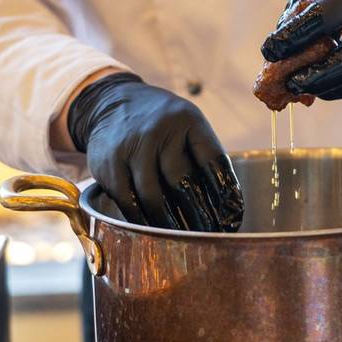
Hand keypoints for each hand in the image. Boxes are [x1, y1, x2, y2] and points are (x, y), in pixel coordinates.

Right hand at [67, 73, 242, 230]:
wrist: (110, 102)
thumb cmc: (160, 124)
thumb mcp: (186, 125)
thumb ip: (203, 156)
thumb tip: (225, 205)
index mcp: (187, 120)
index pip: (212, 159)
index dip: (225, 190)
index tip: (232, 216)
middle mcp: (159, 130)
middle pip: (183, 180)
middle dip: (198, 214)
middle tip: (209, 235)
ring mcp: (132, 146)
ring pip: (153, 196)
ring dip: (169, 222)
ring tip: (182, 239)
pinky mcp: (109, 163)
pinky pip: (128, 200)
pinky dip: (142, 219)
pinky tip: (152, 230)